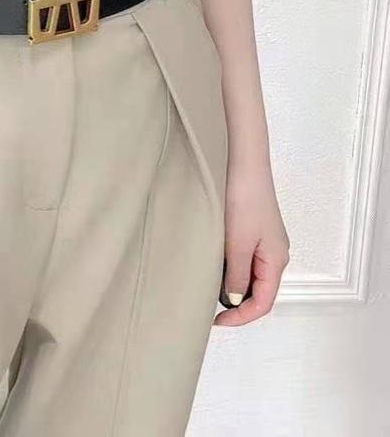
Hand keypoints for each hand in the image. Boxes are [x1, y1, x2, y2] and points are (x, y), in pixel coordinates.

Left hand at [214, 156, 289, 326]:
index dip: (241, 317)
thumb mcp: (237, 243)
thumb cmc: (244, 198)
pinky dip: (232, 268)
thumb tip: (234, 301)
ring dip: (233, 285)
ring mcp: (266, 242)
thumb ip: (236, 275)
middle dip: (237, 304)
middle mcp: (275, 254)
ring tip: (209, 288)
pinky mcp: (255, 230)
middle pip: (259, 291)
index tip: (217, 322)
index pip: (264, 302)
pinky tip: (215, 265)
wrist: (244, 163)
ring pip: (251, 276)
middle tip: (210, 310)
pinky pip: (246, 259)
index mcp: (276, 260)